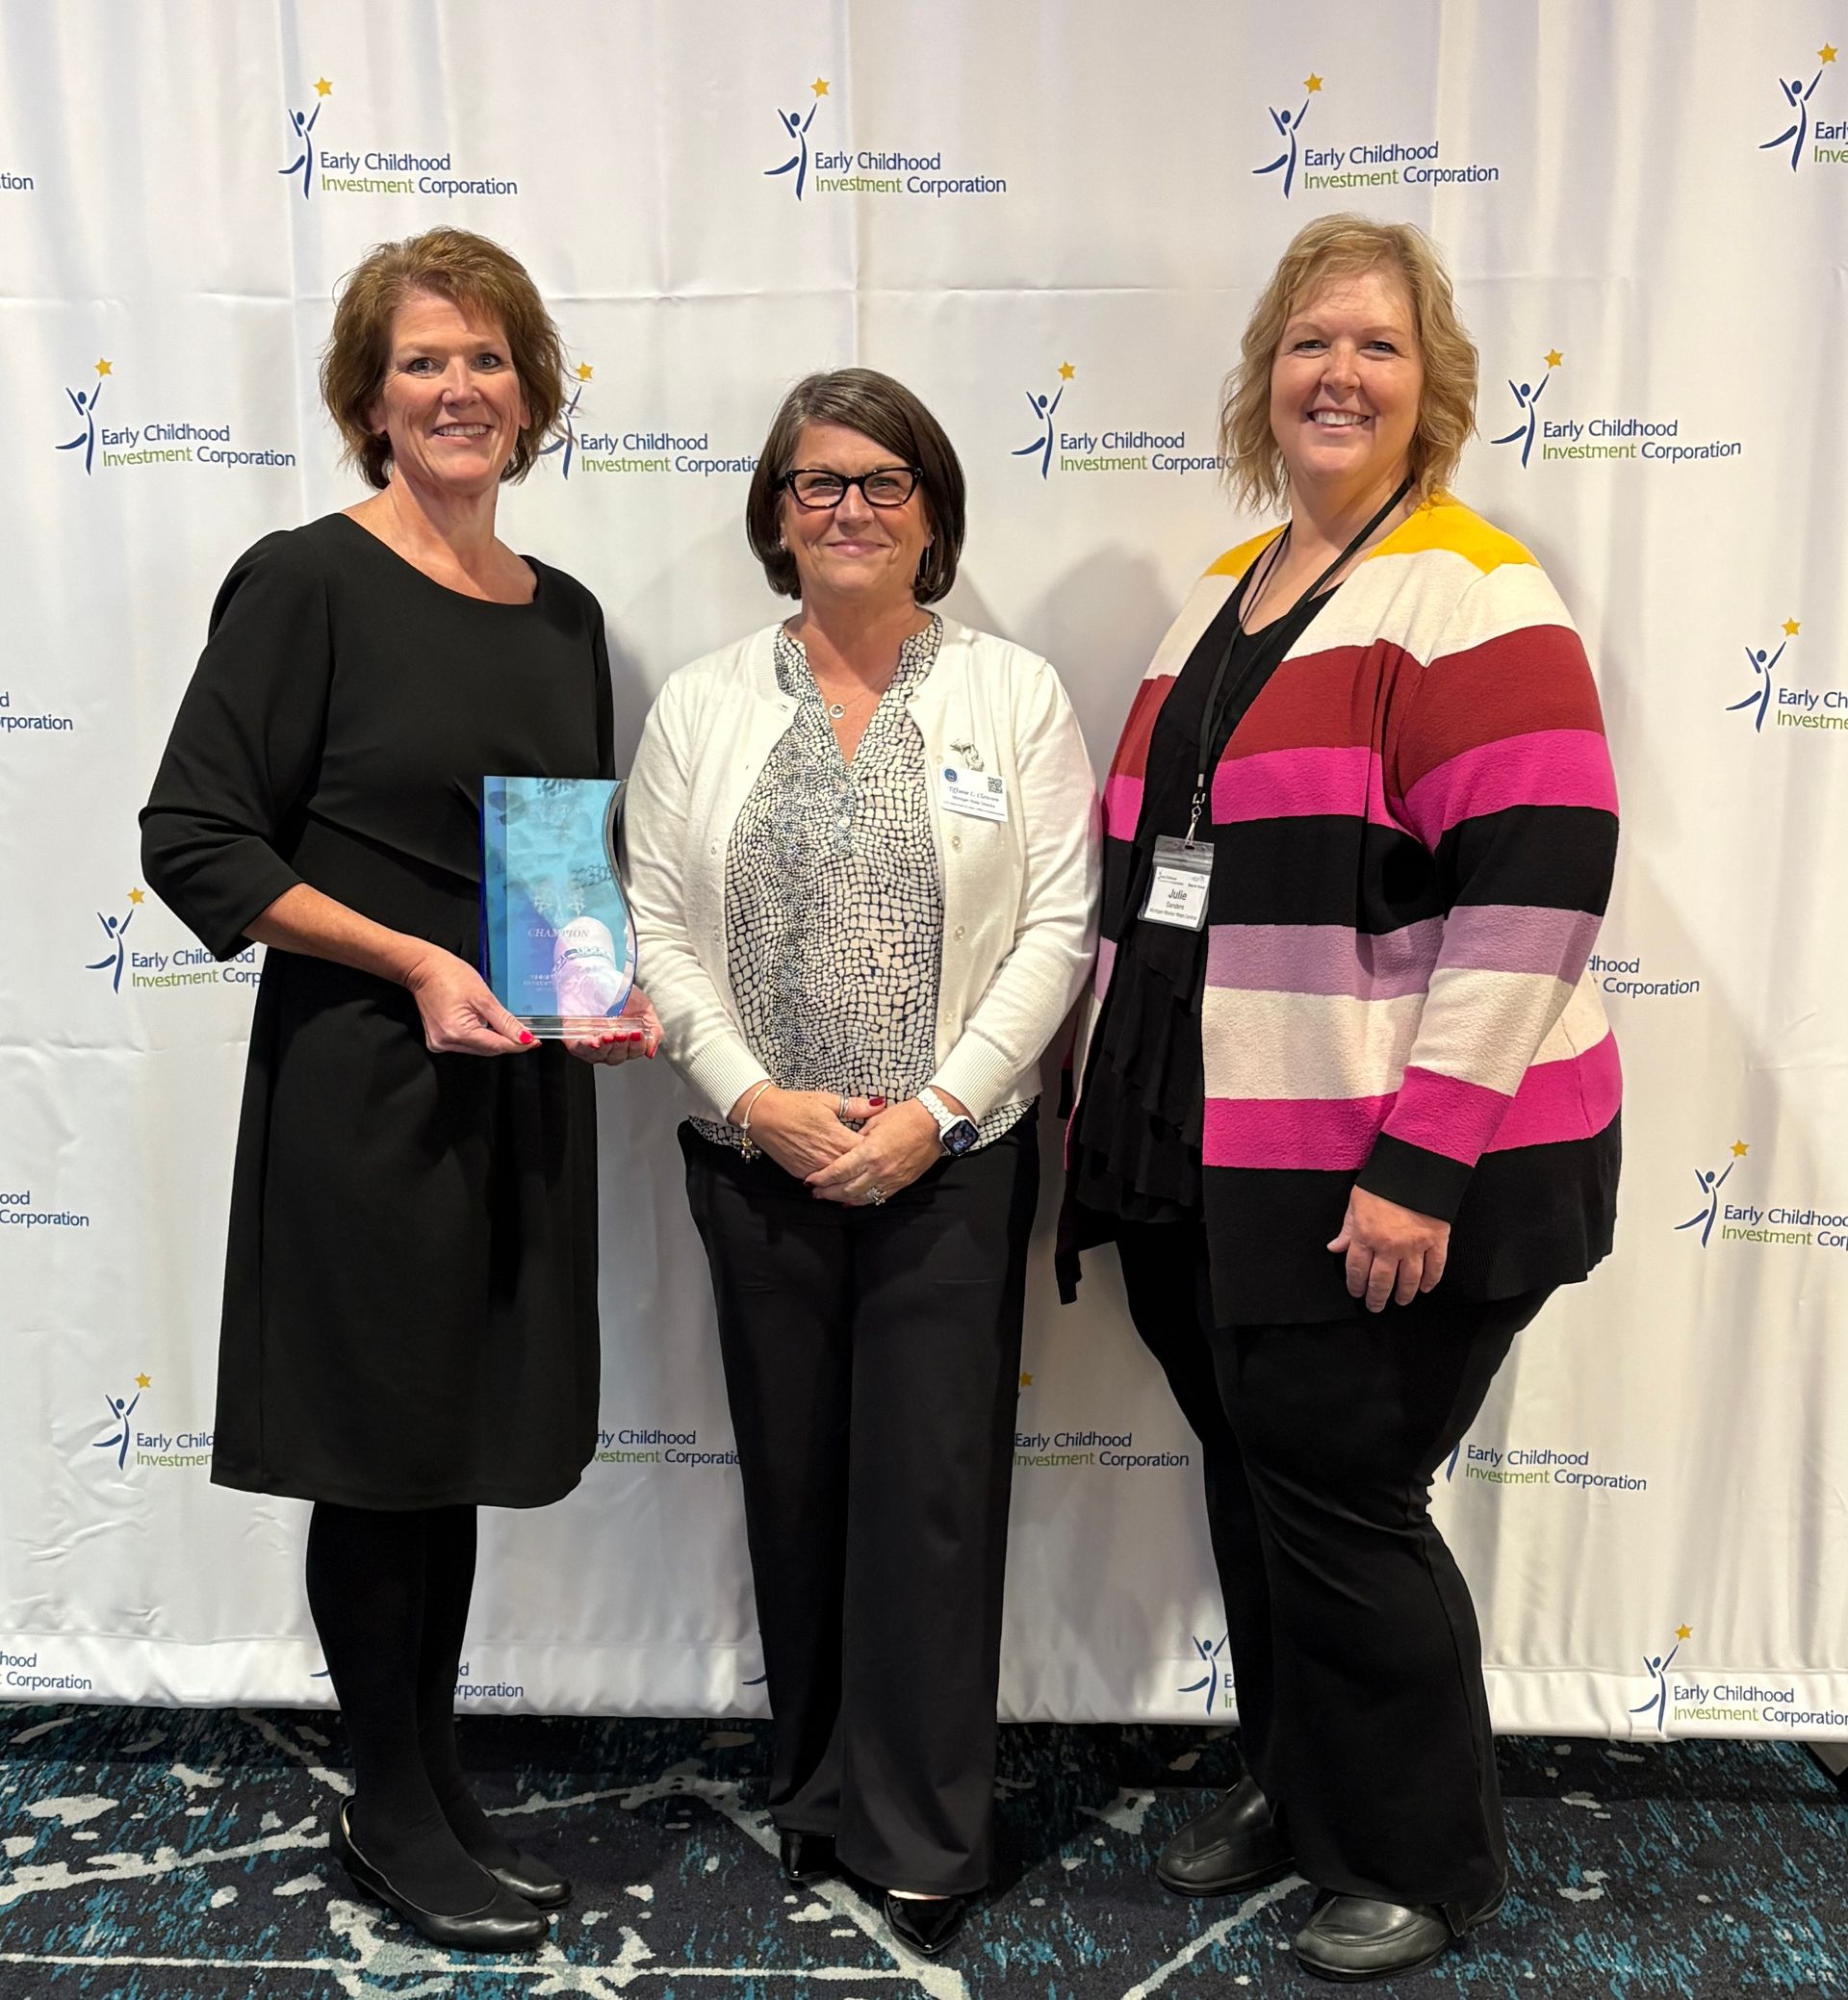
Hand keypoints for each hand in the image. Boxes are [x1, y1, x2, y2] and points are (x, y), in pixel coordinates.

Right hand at [404, 946, 535, 1056]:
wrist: (423, 968)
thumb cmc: (449, 975)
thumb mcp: (483, 997)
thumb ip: (504, 1021)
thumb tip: (523, 1038)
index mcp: (457, 1032)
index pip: (496, 1046)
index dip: (518, 1044)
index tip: (534, 1041)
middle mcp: (446, 1043)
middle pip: (488, 1050)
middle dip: (507, 1042)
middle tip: (526, 1033)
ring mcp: (440, 1043)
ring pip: (479, 1048)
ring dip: (494, 1040)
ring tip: (505, 1026)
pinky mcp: (438, 1040)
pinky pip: (467, 1043)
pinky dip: (480, 1037)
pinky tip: (485, 1025)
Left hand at [564, 987, 662, 1066]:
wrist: (595, 974)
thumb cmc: (619, 990)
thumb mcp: (645, 1008)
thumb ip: (654, 1031)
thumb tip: (650, 1051)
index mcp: (626, 1040)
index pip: (633, 1052)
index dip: (636, 1047)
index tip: (637, 1033)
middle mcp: (609, 1044)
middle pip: (616, 1057)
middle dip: (621, 1047)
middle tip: (624, 1033)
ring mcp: (591, 1043)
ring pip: (599, 1056)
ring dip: (606, 1048)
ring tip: (610, 1034)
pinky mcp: (574, 1039)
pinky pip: (579, 1050)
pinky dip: (587, 1048)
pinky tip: (594, 1041)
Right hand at [738, 1085, 884, 1180]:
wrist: (763, 1115)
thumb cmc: (795, 1105)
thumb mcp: (828, 1101)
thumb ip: (856, 1107)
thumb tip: (879, 1104)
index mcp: (839, 1139)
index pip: (867, 1152)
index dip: (877, 1150)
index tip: (884, 1147)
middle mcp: (828, 1158)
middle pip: (856, 1170)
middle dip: (866, 1168)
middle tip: (875, 1165)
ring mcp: (814, 1169)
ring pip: (840, 1181)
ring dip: (849, 1178)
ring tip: (861, 1176)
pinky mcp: (802, 1174)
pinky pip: (822, 1182)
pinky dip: (831, 1181)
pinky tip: (839, 1179)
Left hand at [806, 1096, 955, 1206]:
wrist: (935, 1124)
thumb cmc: (906, 1117)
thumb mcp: (875, 1121)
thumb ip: (858, 1137)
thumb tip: (846, 1147)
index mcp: (870, 1152)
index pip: (839, 1171)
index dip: (822, 1178)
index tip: (810, 1180)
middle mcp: (879, 1170)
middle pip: (846, 1188)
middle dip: (828, 1192)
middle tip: (815, 1192)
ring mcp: (891, 1179)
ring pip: (860, 1197)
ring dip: (842, 1199)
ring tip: (829, 1198)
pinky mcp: (901, 1184)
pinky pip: (877, 1198)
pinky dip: (861, 1201)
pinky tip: (851, 1201)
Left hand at [1328, 1186, 1450, 1311]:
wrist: (1416, 1169)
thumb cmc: (1383, 1183)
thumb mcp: (1356, 1203)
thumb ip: (1347, 1229)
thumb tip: (1334, 1248)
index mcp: (1366, 1235)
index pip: (1356, 1269)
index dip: (1356, 1285)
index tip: (1356, 1293)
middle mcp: (1389, 1246)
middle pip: (1381, 1281)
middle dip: (1376, 1298)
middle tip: (1375, 1307)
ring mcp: (1415, 1246)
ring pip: (1408, 1280)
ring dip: (1403, 1294)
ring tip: (1400, 1302)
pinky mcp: (1437, 1241)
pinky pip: (1435, 1268)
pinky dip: (1430, 1281)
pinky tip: (1424, 1289)